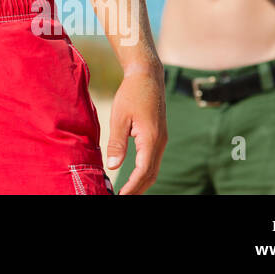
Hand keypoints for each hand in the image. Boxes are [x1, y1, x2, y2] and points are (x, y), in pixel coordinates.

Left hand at [106, 64, 166, 194]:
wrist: (147, 77)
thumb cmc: (132, 93)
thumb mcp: (119, 117)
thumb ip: (117, 142)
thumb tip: (113, 166)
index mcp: (151, 139)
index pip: (143, 171)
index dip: (132, 187)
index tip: (120, 195)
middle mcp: (160, 142)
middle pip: (151, 175)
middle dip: (137, 189)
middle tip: (121, 197)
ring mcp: (161, 140)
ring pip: (153, 169)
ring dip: (141, 182)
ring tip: (126, 191)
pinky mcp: (158, 137)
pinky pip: (152, 160)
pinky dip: (144, 172)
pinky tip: (133, 176)